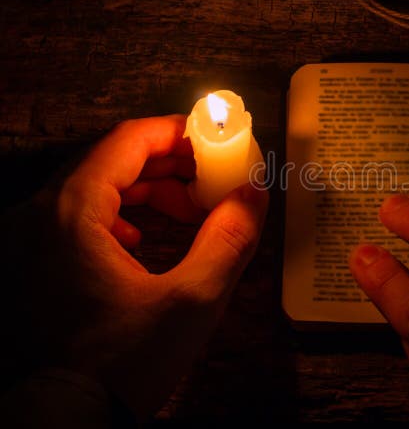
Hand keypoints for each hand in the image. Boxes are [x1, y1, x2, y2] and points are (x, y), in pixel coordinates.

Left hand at [1, 115, 268, 417]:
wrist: (63, 420)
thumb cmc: (119, 364)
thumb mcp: (191, 301)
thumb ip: (229, 240)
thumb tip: (254, 193)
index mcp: (72, 213)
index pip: (127, 141)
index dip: (177, 133)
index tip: (214, 139)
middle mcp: (39, 215)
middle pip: (111, 161)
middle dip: (169, 165)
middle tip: (211, 178)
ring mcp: (29, 239)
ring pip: (94, 188)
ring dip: (146, 190)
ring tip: (187, 209)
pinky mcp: (32, 263)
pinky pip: (77, 216)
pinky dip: (118, 214)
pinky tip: (142, 239)